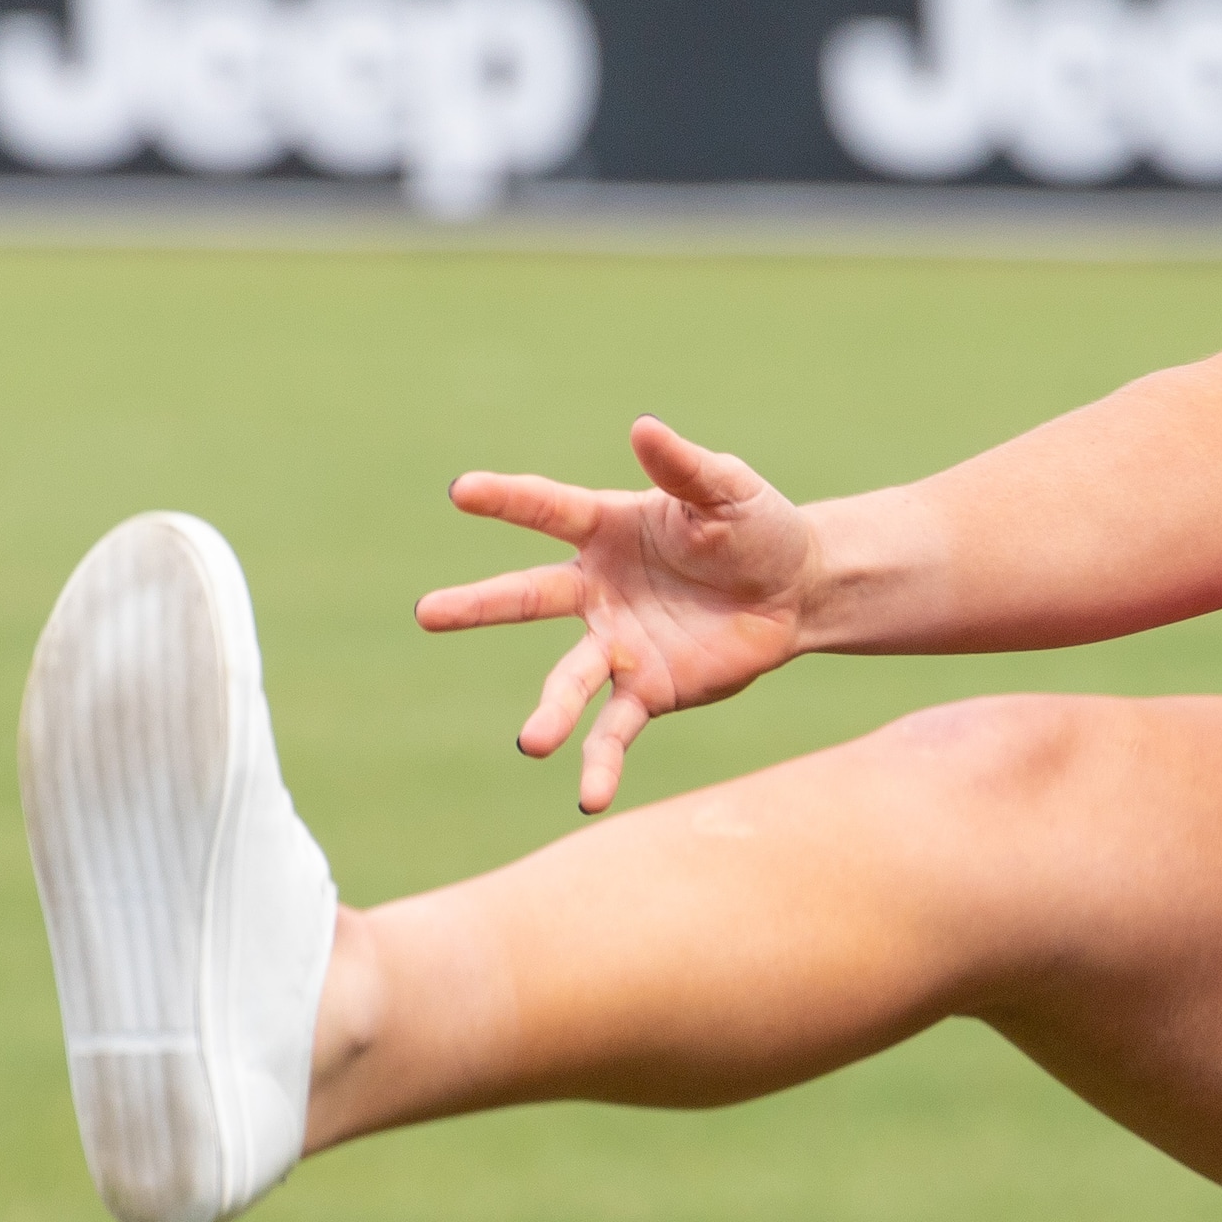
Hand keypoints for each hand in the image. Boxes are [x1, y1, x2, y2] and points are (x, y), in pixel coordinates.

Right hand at [414, 417, 817, 811]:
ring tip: (530, 744)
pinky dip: (600, 764)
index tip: (461, 492)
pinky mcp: (647, 691)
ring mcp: (617, 645)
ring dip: (550, 713)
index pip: (549, 511)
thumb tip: (641, 427)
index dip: (506, 499)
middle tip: (425, 613)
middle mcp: (598, 590)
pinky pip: (614, 731)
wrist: (796, 592)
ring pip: (568, 680)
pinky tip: (589, 795)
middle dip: (478, 606)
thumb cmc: (755, 528)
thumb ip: (683, 466)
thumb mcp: (727, 489)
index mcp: (609, 530)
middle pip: (528, 596)